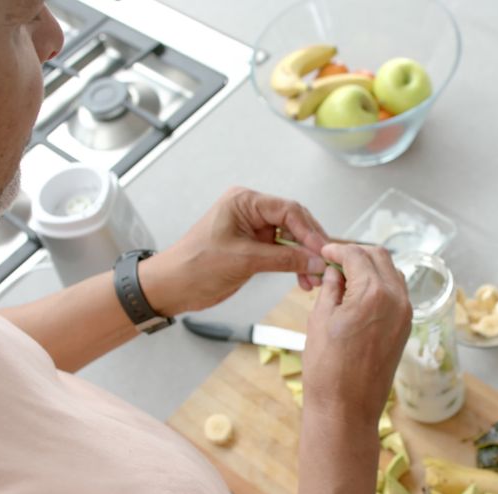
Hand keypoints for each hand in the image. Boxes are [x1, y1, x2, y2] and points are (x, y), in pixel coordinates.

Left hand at [141, 188, 329, 313]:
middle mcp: (251, 211)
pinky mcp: (254, 247)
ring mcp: (253, 229)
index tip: (323, 251)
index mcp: (245, 202)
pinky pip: (282, 253)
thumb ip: (284, 260)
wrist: (172, 287)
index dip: (309, 231)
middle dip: (310, 245)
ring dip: (304, 259)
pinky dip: (294, 265)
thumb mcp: (244, 260)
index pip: (289, 210)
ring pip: (291, 240)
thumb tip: (316, 260)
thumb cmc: (195, 266)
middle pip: (294, 223)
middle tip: (325, 265)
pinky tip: (303, 279)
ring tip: (314, 278)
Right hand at [303, 244, 411, 428]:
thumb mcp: (319, 319)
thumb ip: (330, 288)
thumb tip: (334, 272)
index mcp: (373, 293)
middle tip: (334, 261)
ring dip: (370, 268)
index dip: (337, 250)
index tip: (325, 252)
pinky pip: (396, 293)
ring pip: (392, 273)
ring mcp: (405, 314)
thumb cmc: (328, 370)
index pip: (356, 255)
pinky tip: (359, 294)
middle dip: (356, 254)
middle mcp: (396, 299)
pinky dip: (380, 285)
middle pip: (380, 258)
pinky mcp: (405, 327)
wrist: (346, 408)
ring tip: (345, 277)